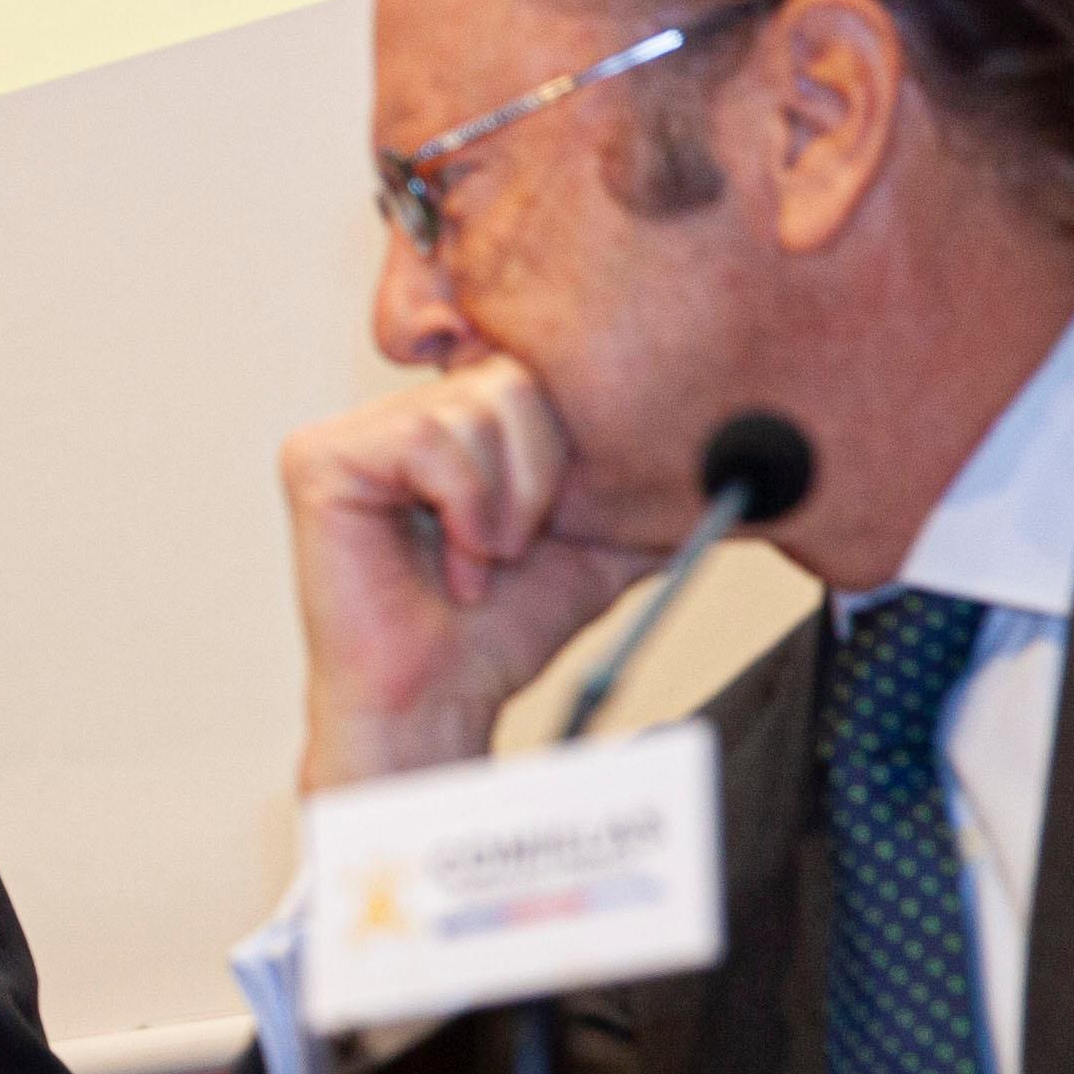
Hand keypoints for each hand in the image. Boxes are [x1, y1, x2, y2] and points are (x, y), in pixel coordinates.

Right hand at [279, 355, 669, 788]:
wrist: (440, 704)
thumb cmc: (502, 632)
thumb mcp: (602, 540)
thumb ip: (649, 484)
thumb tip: (754, 452)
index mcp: (454, 417)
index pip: (537, 368)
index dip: (562, 444)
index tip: (558, 517)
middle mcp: (398, 411)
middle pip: (513, 377)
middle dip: (542, 477)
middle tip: (517, 547)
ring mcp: (352, 432)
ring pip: (478, 407)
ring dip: (507, 502)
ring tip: (482, 559)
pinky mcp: (319, 460)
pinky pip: (431, 439)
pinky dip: (465, 508)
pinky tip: (454, 562)